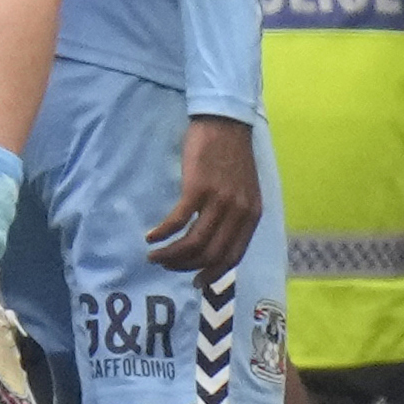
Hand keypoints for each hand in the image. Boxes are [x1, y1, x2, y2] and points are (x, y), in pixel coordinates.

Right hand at [146, 116, 261, 283]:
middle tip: (168, 266)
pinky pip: (178, 222)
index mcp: (252, 215)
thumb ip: (236, 215)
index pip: (233, 257)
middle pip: (210, 255)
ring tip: (155, 256)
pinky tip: (151, 236)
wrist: (226, 121)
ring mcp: (219, 201)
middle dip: (186, 267)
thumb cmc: (232, 154)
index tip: (196, 282)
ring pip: (193, 244)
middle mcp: (238, 212)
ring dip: (171, 255)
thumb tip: (217, 241)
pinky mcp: (198, 188)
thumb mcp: (245, 189)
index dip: (213, 274)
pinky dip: (163, 234)